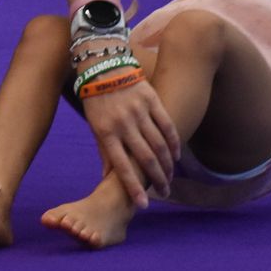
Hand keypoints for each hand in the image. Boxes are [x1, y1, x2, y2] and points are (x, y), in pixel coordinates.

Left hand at [81, 80, 179, 207]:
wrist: (103, 65)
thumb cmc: (96, 100)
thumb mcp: (95, 126)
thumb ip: (104, 151)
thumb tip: (106, 178)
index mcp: (106, 132)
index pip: (121, 166)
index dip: (133, 187)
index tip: (142, 205)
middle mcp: (124, 123)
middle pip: (146, 157)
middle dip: (157, 179)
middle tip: (164, 192)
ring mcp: (139, 111)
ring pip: (159, 143)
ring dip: (167, 164)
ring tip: (170, 177)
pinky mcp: (152, 99)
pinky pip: (167, 124)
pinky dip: (174, 142)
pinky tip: (176, 155)